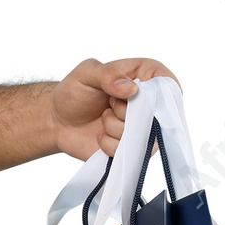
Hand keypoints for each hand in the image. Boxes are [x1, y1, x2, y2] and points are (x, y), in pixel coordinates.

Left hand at [49, 57, 178, 160]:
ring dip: (116, 128)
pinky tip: (100, 135)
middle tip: (108, 105)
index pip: (168, 83)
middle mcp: (148, 103)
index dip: (154, 93)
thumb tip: (132, 89)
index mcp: (144, 76)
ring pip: (144, 135)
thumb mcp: (86, 72)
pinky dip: (110, 145)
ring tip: (103, 118)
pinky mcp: (132, 148)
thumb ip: (108, 74)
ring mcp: (142, 127)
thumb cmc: (73, 92)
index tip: (130, 95)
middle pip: (157, 113)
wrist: (57, 121)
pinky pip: (130, 151)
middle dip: (127, 112)